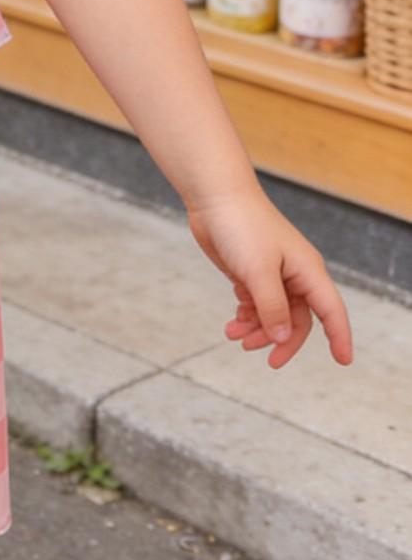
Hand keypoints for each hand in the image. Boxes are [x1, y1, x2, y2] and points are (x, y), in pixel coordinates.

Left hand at [186, 184, 353, 369]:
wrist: (215, 197)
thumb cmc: (242, 226)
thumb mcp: (258, 271)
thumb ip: (272, 307)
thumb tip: (282, 338)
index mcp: (307, 272)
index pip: (331, 311)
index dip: (339, 337)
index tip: (344, 362)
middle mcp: (294, 275)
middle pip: (298, 320)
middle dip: (282, 340)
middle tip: (266, 358)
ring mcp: (272, 274)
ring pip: (273, 314)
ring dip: (257, 329)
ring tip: (234, 335)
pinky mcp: (250, 272)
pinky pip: (256, 304)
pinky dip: (246, 316)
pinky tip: (233, 322)